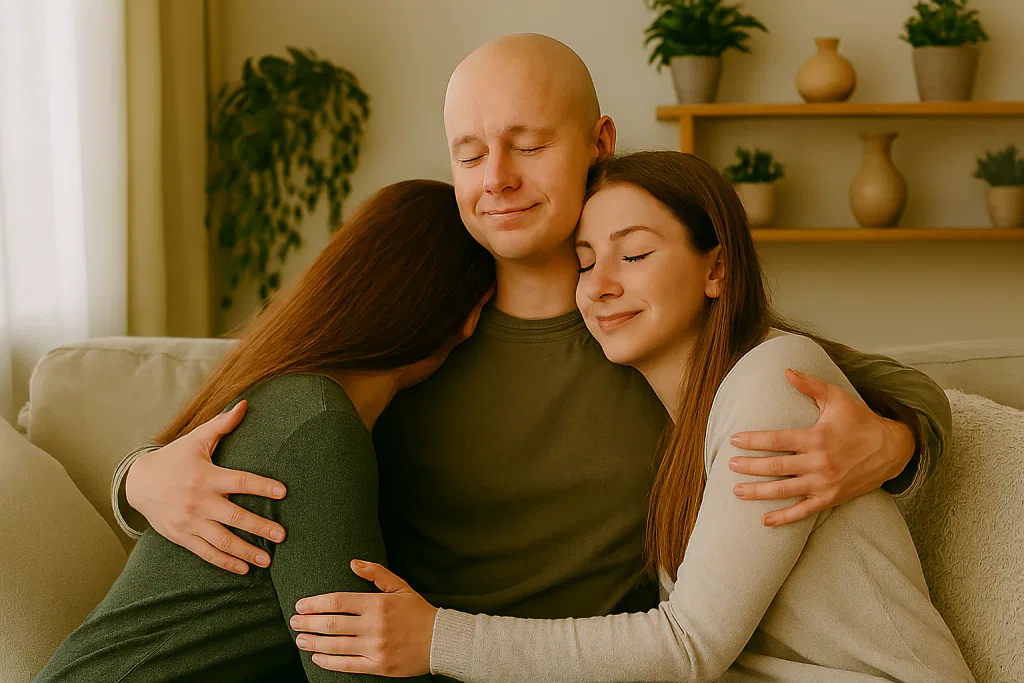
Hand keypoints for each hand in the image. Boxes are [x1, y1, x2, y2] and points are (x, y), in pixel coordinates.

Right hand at [125, 400, 287, 573]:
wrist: (137, 483)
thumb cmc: (174, 459)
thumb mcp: (196, 440)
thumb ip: (222, 425)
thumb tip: (244, 404)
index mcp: (206, 477)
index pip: (240, 481)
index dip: (262, 486)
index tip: (283, 492)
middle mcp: (199, 501)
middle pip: (235, 517)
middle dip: (260, 527)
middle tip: (282, 535)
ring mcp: (190, 522)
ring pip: (222, 541)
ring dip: (246, 551)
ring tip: (267, 560)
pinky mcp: (182, 536)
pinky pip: (206, 553)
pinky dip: (225, 562)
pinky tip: (243, 569)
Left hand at [291, 560, 436, 676]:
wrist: (441, 641)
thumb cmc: (418, 612)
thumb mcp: (400, 586)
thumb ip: (376, 573)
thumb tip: (352, 563)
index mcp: (378, 604)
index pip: (338, 602)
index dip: (315, 603)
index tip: (300, 604)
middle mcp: (375, 626)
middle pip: (332, 624)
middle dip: (308, 622)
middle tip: (294, 621)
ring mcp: (376, 648)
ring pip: (336, 645)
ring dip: (313, 642)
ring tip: (299, 638)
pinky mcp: (379, 666)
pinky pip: (347, 665)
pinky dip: (329, 662)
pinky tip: (316, 657)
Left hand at [727, 369, 914, 526]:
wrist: (892, 449)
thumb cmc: (860, 420)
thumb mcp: (837, 398)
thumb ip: (810, 385)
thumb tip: (786, 370)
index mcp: (817, 438)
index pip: (777, 440)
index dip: (754, 441)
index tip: (735, 440)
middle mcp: (819, 463)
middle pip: (776, 467)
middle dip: (750, 466)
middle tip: (729, 465)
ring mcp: (824, 483)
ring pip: (785, 491)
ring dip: (759, 492)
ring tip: (737, 491)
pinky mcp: (831, 498)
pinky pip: (804, 511)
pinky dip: (784, 517)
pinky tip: (765, 520)